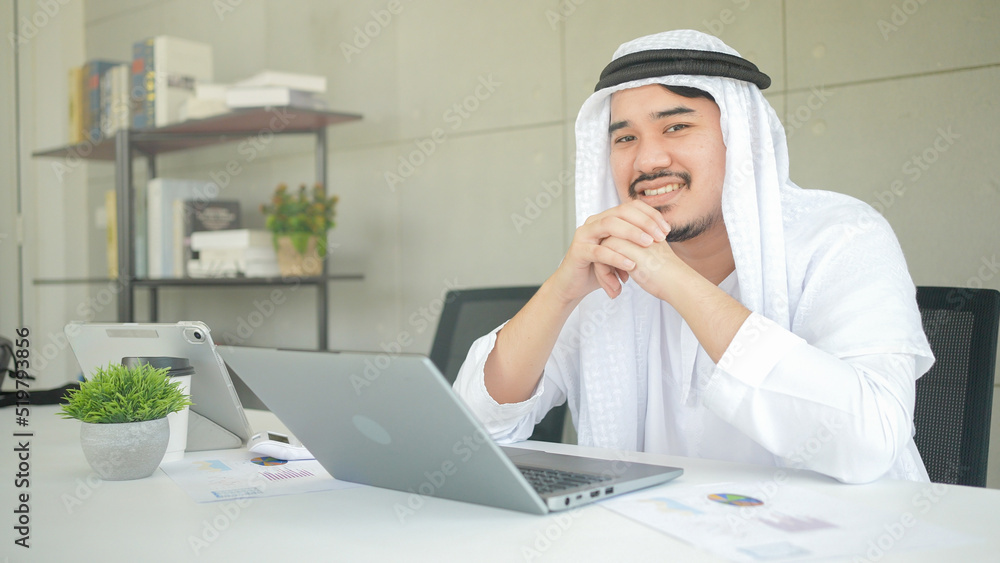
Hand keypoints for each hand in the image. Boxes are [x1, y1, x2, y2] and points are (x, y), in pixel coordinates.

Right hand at [550, 200, 669, 301]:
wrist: (575, 285)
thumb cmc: (600, 268)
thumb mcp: (621, 251)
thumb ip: (635, 242)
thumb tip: (661, 235)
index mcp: (605, 219)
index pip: (631, 207)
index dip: (651, 215)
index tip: (667, 230)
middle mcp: (594, 222)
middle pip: (622, 211)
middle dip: (644, 222)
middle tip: (660, 236)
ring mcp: (584, 235)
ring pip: (609, 225)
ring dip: (631, 233)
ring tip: (647, 245)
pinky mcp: (578, 251)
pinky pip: (599, 251)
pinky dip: (616, 257)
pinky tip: (630, 265)